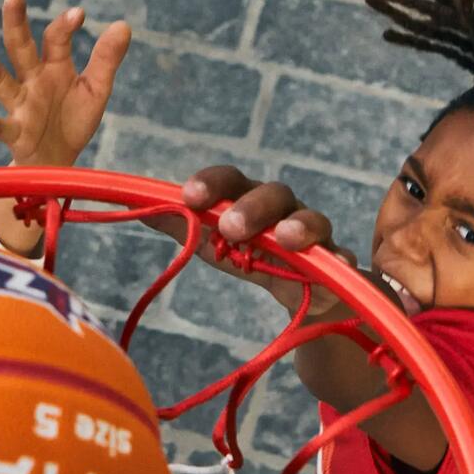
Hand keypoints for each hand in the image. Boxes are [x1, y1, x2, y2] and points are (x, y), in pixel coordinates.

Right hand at [0, 0, 130, 167]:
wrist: (58, 162)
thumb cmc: (72, 121)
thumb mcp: (95, 90)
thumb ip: (106, 60)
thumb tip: (123, 24)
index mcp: (53, 67)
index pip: (56, 39)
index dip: (65, 26)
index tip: (78, 15)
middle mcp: (32, 81)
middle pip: (20, 48)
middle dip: (16, 23)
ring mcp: (20, 105)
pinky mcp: (14, 133)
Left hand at [147, 165, 352, 312]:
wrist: (308, 292)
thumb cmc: (254, 256)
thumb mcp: (213, 245)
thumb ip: (180, 226)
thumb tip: (133, 206)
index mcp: (249, 201)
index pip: (231, 182)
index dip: (212, 183)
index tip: (189, 196)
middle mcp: (283, 211)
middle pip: (271, 195)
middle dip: (251, 207)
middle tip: (230, 227)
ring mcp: (315, 236)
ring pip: (311, 221)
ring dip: (298, 227)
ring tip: (285, 240)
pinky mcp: (337, 265)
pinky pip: (341, 260)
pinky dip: (339, 262)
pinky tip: (336, 268)